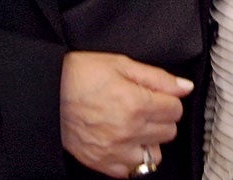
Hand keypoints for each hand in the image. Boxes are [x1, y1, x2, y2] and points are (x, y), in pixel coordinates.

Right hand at [60, 51, 192, 177]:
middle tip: (144, 107)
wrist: (47, 91)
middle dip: (161, 118)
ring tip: (134, 127)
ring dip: (149, 141)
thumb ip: (158, 78)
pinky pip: (131, 171)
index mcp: (135, 103)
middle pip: (169, 132)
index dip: (168, 99)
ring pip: (154, 155)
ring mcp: (114, 150)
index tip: (157, 96)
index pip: (175, 109)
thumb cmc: (81, 74)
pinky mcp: (101, 163)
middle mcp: (128, 131)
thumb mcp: (121, 64)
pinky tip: (123, 142)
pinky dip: (131, 158)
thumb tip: (185, 87)